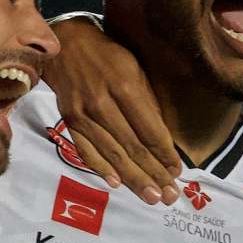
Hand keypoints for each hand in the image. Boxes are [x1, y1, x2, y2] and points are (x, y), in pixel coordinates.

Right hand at [45, 15, 181, 204]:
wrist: (64, 45)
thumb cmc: (108, 55)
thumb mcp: (135, 67)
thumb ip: (147, 101)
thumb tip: (162, 137)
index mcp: (124, 86)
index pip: (150, 129)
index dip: (165, 154)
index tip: (178, 172)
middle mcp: (103, 104)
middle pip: (133, 147)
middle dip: (154, 174)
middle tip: (170, 196)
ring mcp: (83, 115)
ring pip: (112, 154)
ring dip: (133, 179)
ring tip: (151, 197)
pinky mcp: (69, 121)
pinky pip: (86, 150)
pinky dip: (101, 168)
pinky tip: (116, 183)